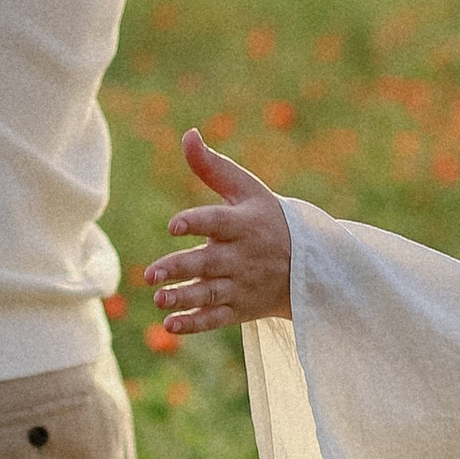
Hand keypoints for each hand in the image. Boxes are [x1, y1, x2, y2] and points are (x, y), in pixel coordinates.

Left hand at [143, 129, 292, 332]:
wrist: (309, 265)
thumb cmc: (269, 219)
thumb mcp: (247, 190)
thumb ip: (213, 167)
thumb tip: (187, 135)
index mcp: (244, 224)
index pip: (218, 222)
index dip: (196, 223)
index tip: (173, 226)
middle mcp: (243, 256)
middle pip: (209, 263)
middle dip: (180, 269)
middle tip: (150, 274)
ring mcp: (243, 285)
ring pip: (211, 293)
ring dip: (184, 298)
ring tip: (159, 298)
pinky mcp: (241, 308)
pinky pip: (218, 318)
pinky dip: (196, 324)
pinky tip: (170, 324)